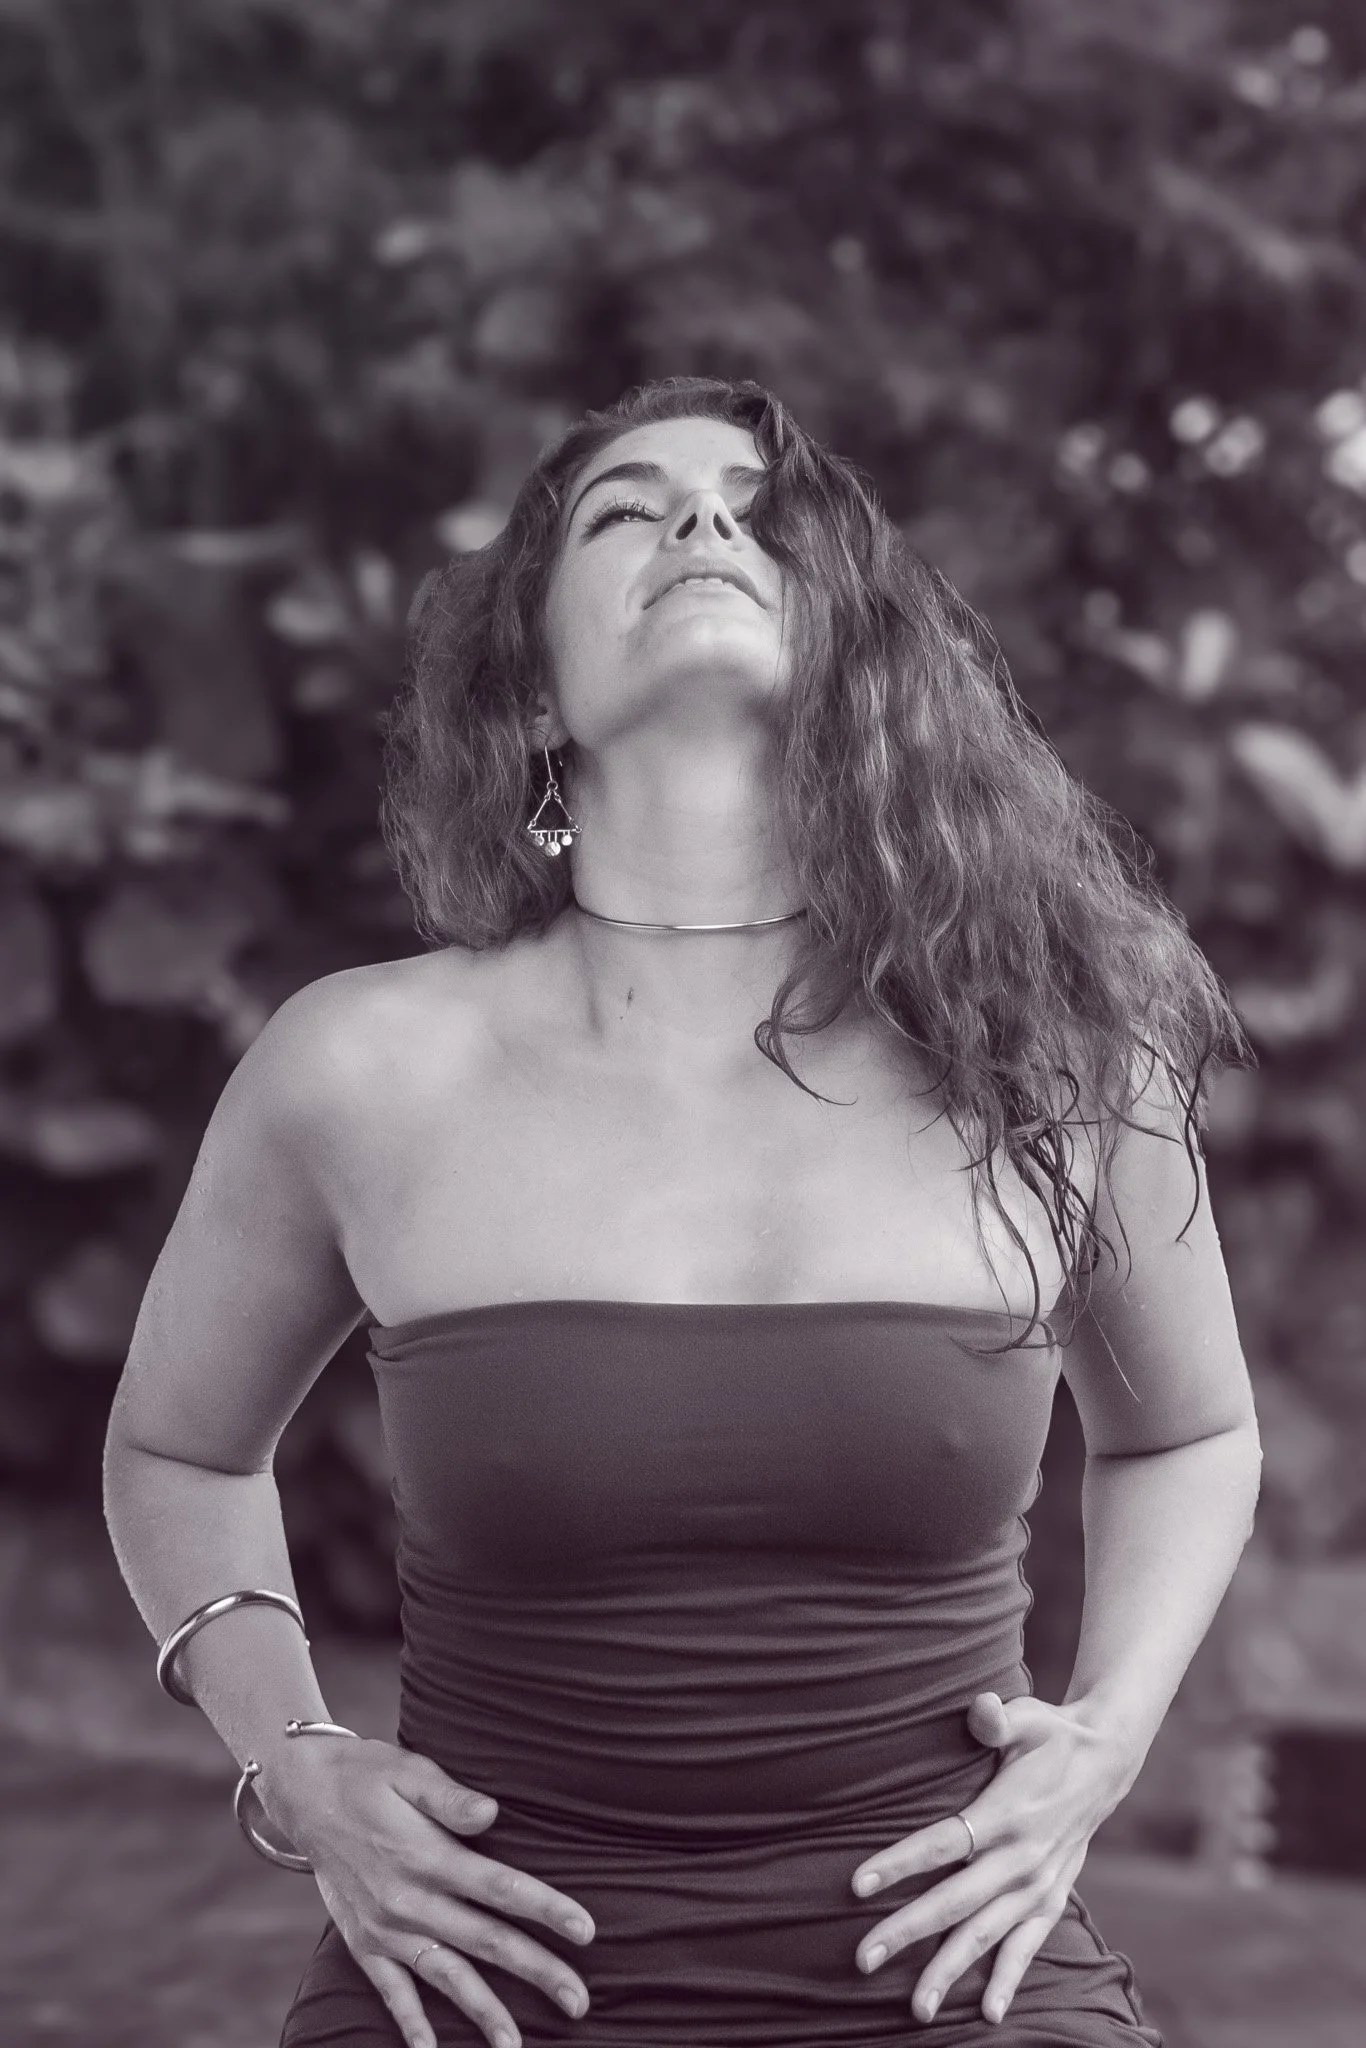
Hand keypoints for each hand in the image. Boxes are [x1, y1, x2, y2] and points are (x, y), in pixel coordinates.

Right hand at [258, 1735, 594, 2047]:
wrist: (304, 1794)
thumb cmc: (368, 1775)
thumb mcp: (409, 1770)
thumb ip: (450, 1798)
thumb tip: (492, 1814)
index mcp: (428, 1856)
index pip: (501, 1889)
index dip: (547, 1910)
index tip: (587, 1932)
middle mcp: (409, 1901)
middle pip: (486, 1942)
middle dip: (537, 1972)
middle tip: (580, 2002)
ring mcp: (385, 1929)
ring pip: (446, 1978)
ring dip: (485, 2012)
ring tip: (517, 2045)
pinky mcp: (363, 1943)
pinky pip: (391, 1992)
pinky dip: (411, 2025)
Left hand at [849, 1691, 1130, 2026]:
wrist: (1107, 1763)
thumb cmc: (1052, 1735)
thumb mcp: (1028, 1718)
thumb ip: (998, 1719)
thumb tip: (980, 1709)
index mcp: (1008, 1814)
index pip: (945, 1842)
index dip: (901, 1862)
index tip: (858, 1883)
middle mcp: (1022, 1858)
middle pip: (955, 1901)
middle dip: (907, 1931)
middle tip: (862, 1958)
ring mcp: (1039, 1884)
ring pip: (986, 1935)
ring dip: (949, 1970)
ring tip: (915, 2007)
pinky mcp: (1051, 1898)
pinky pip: (1027, 1946)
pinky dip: (1008, 1980)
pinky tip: (986, 2013)